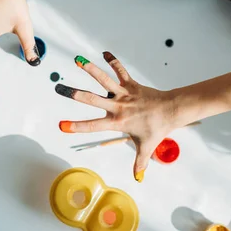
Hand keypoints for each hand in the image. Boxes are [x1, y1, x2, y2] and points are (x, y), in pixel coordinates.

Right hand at [55, 52, 179, 181]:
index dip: (76, 126)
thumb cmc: (157, 129)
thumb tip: (138, 178)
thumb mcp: (146, 147)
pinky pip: (120, 70)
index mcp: (117, 122)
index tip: (62, 125)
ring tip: (77, 60)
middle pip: (92, 99)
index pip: (92, 126)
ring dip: (91, 69)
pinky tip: (104, 52)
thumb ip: (139, 162)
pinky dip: (113, 61)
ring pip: (104, 80)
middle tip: (59, 88)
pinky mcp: (131, 84)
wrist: (171, 110)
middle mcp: (117, 106)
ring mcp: (124, 93)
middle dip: (74, 94)